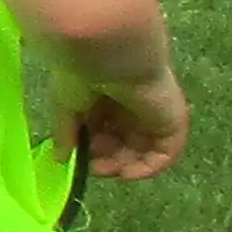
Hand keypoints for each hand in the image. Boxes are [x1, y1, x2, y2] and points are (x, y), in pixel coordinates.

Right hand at [72, 65, 188, 180]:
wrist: (108, 58)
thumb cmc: (82, 75)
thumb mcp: (65, 106)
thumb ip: (65, 133)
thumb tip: (59, 158)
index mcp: (109, 99)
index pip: (106, 131)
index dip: (93, 149)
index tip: (79, 158)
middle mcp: (134, 107)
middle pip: (125, 144)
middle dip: (108, 159)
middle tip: (93, 166)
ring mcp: (155, 116)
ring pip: (144, 151)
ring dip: (124, 165)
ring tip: (108, 169)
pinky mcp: (172, 123)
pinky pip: (165, 154)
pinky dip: (147, 168)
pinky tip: (127, 173)